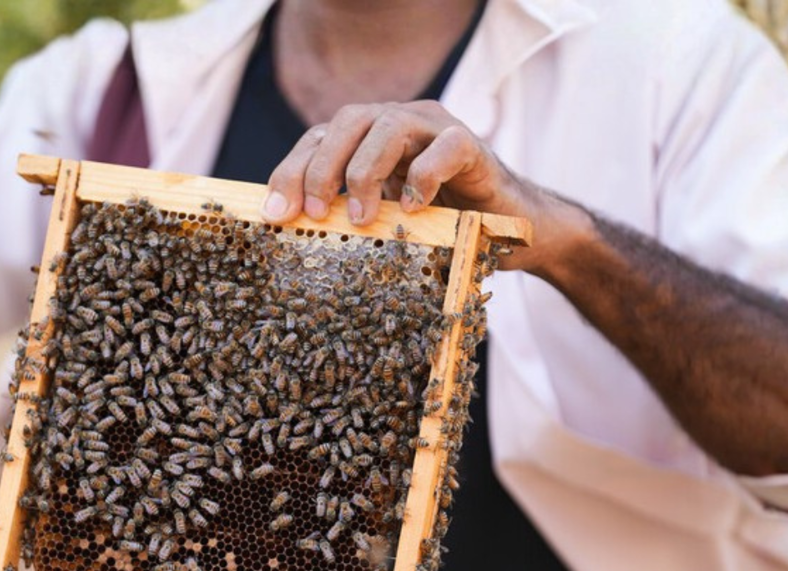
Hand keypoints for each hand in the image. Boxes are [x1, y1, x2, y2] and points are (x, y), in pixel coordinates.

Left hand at [260, 100, 590, 272]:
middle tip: (312, 212)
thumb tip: (289, 232)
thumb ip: (345, 215)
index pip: (320, 138)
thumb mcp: (383, 223)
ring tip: (360, 217)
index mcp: (371, 137)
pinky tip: (412, 209)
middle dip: (322, 166)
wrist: (513, 232)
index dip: (291, 171)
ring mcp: (438, 129)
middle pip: (348, 120)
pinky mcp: (474, 147)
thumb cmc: (441, 229)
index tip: (274, 213)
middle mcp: (402, 122)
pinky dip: (423, 175)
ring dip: (365, 170)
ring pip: (390, 125)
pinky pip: (446, 148)